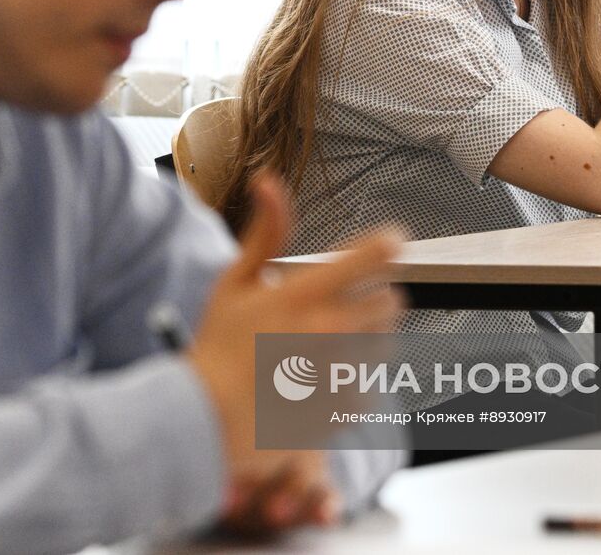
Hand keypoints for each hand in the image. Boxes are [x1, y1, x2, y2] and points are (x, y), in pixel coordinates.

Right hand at [187, 171, 402, 532]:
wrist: (209, 421)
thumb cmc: (218, 347)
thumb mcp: (234, 282)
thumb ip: (265, 232)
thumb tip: (268, 180)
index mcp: (304, 295)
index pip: (375, 255)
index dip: (388, 242)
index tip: (390, 240)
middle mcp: (330, 332)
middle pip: (391, 299)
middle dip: (375, 293)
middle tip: (343, 300)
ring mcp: (342, 372)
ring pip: (386, 337)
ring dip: (368, 332)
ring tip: (327, 340)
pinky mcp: (347, 405)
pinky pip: (372, 376)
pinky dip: (355, 371)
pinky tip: (321, 374)